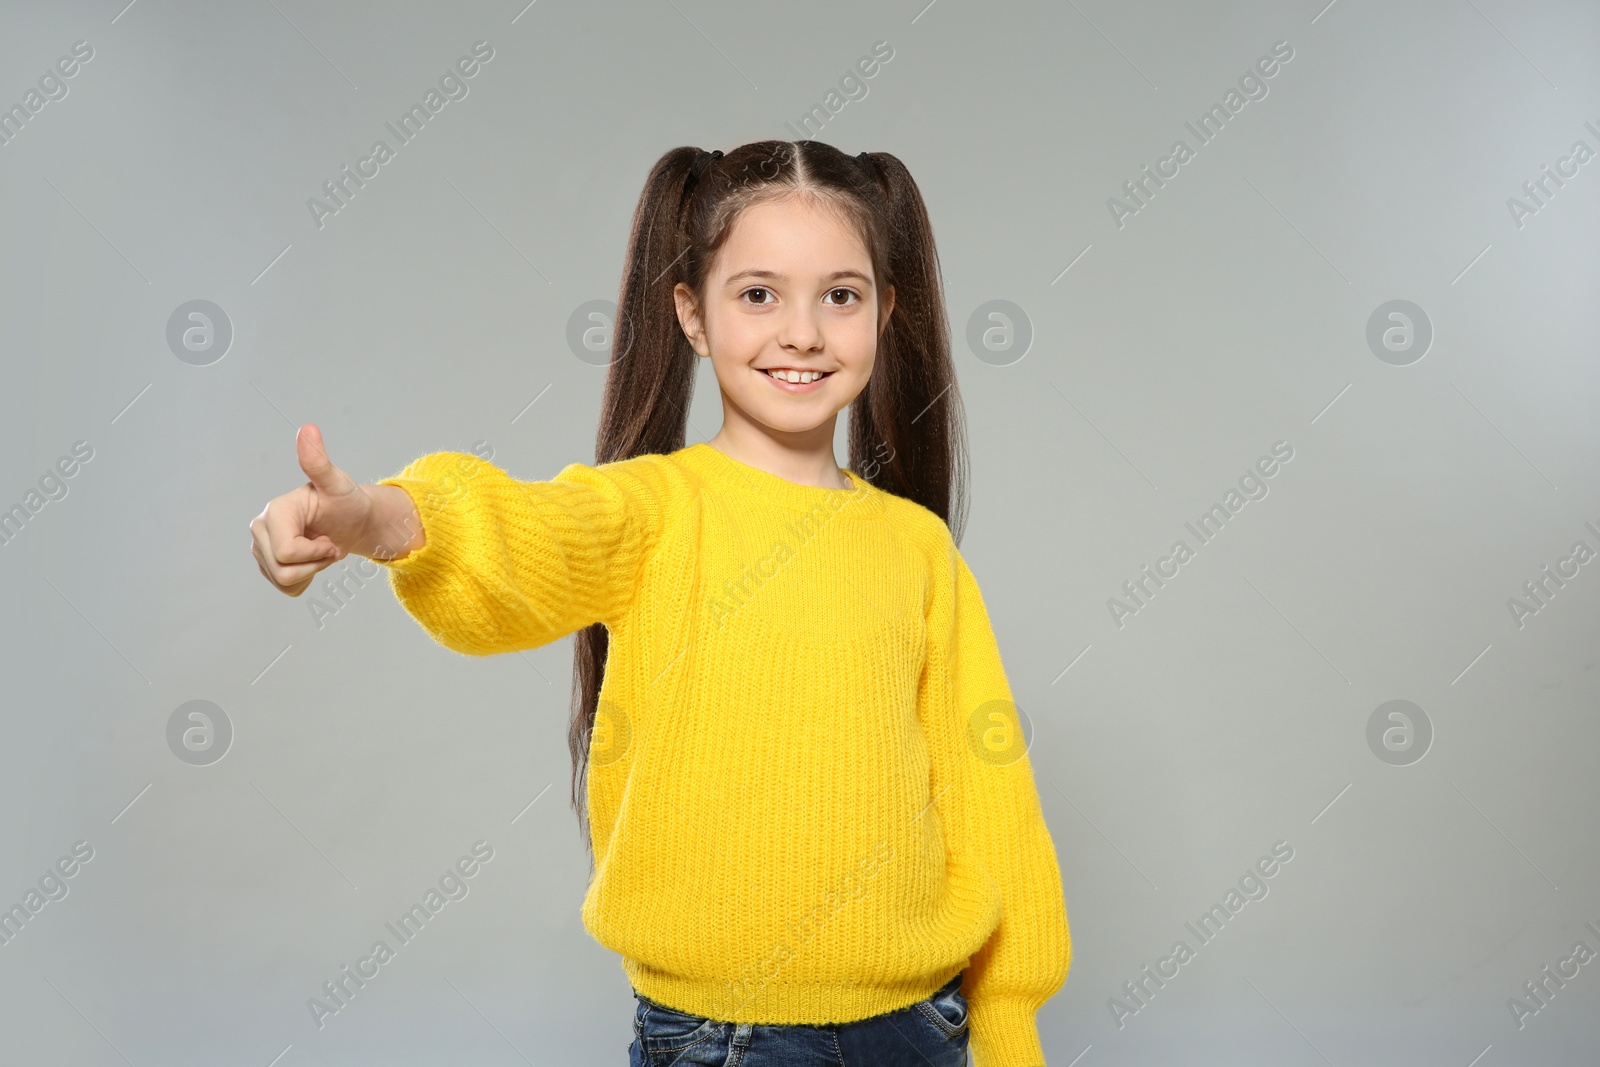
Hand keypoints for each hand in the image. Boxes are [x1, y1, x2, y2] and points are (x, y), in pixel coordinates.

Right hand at [250, 423, 375, 596]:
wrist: (351, 520)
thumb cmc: (347, 500)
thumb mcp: (338, 484)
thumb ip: (319, 461)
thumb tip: (308, 428)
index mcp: (275, 511)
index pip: (287, 552)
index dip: (315, 553)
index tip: (331, 539)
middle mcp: (260, 528)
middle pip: (283, 570)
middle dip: (315, 563)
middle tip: (330, 545)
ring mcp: (261, 547)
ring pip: (283, 582)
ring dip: (312, 572)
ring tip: (322, 550)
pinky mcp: (266, 563)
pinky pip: (284, 588)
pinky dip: (304, 580)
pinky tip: (312, 561)